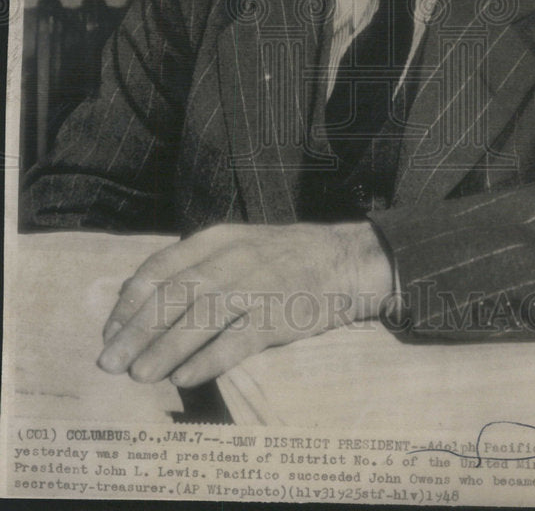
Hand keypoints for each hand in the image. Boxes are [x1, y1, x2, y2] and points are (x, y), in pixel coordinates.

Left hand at [97, 221, 392, 386]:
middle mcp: (233, 258)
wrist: (344, 260)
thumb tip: (142, 297)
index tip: (109, 331)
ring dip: (166, 347)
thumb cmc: (284, 257)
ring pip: (202, 316)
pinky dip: (210, 359)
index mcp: (217, 239)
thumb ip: (196, 264)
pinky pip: (238, 339)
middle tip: (111, 361)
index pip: (161, 266)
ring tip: (140, 375)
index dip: (130, 301)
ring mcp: (257, 286)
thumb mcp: (237, 244)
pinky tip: (185, 377)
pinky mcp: (279, 314)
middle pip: (175, 293)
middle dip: (138, 330)